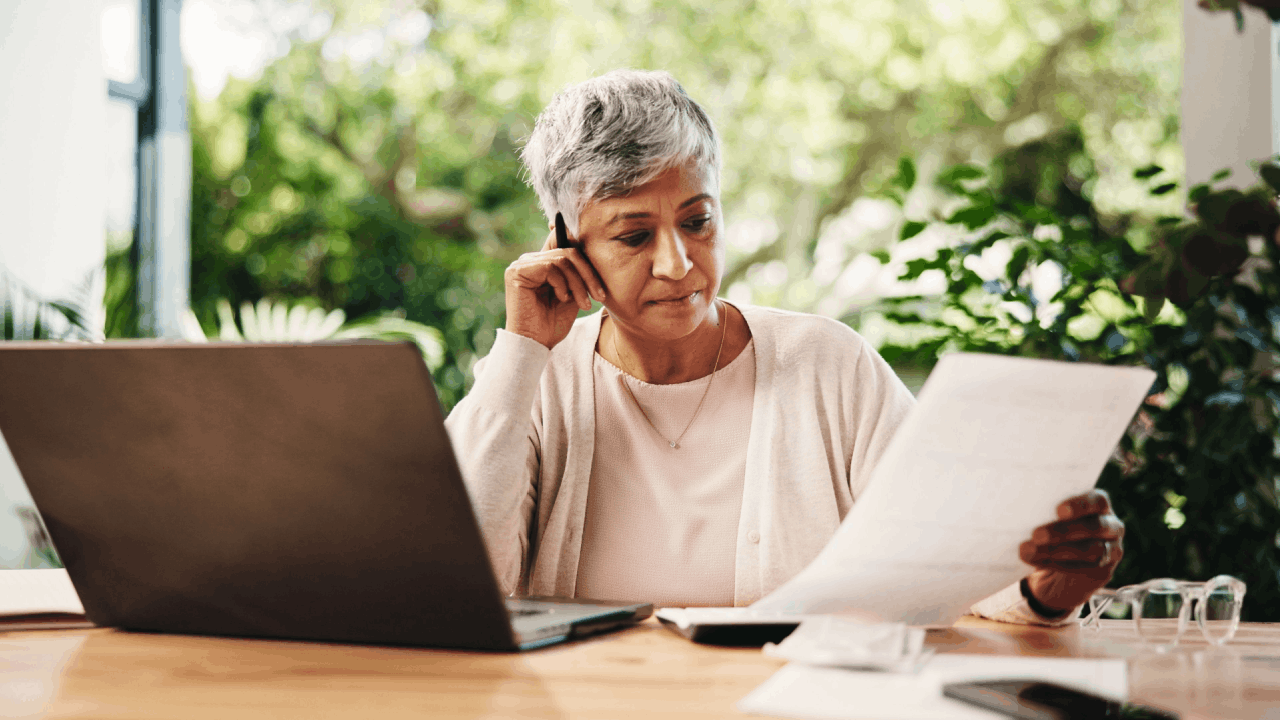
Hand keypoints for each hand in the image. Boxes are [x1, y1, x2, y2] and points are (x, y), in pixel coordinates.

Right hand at [503, 228, 606, 348]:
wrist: (536, 344)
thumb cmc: (553, 323)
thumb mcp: (572, 294)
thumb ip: (576, 273)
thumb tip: (593, 251)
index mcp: (541, 263)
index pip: (564, 243)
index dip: (583, 250)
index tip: (598, 272)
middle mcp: (529, 260)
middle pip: (568, 251)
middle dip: (588, 274)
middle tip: (599, 295)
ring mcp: (521, 265)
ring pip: (562, 259)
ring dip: (578, 283)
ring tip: (583, 303)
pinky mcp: (517, 272)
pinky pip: (550, 267)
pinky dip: (562, 284)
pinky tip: (562, 299)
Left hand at [1020, 489, 1123, 615]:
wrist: (1061, 562)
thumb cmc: (1052, 527)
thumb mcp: (1050, 515)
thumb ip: (1043, 509)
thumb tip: (1018, 507)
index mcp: (1099, 505)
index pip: (1098, 500)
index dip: (1080, 505)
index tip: (1058, 510)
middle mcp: (1111, 525)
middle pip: (1095, 526)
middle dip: (1064, 531)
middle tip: (1036, 534)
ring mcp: (1111, 549)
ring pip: (1090, 550)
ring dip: (1056, 551)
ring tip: (1029, 551)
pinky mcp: (1103, 570)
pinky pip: (1084, 568)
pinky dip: (1057, 565)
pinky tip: (1037, 562)